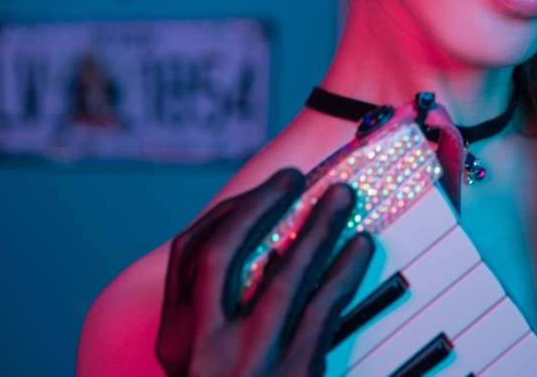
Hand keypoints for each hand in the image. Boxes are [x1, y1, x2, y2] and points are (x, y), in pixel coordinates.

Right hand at [155, 168, 375, 376]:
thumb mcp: (206, 368)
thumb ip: (219, 319)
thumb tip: (265, 251)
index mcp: (176, 342)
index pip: (190, 253)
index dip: (229, 211)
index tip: (264, 190)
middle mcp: (202, 350)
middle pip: (226, 252)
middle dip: (262, 204)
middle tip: (298, 178)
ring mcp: (249, 366)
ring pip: (284, 275)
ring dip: (316, 228)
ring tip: (343, 199)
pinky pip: (324, 312)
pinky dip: (345, 272)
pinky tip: (360, 249)